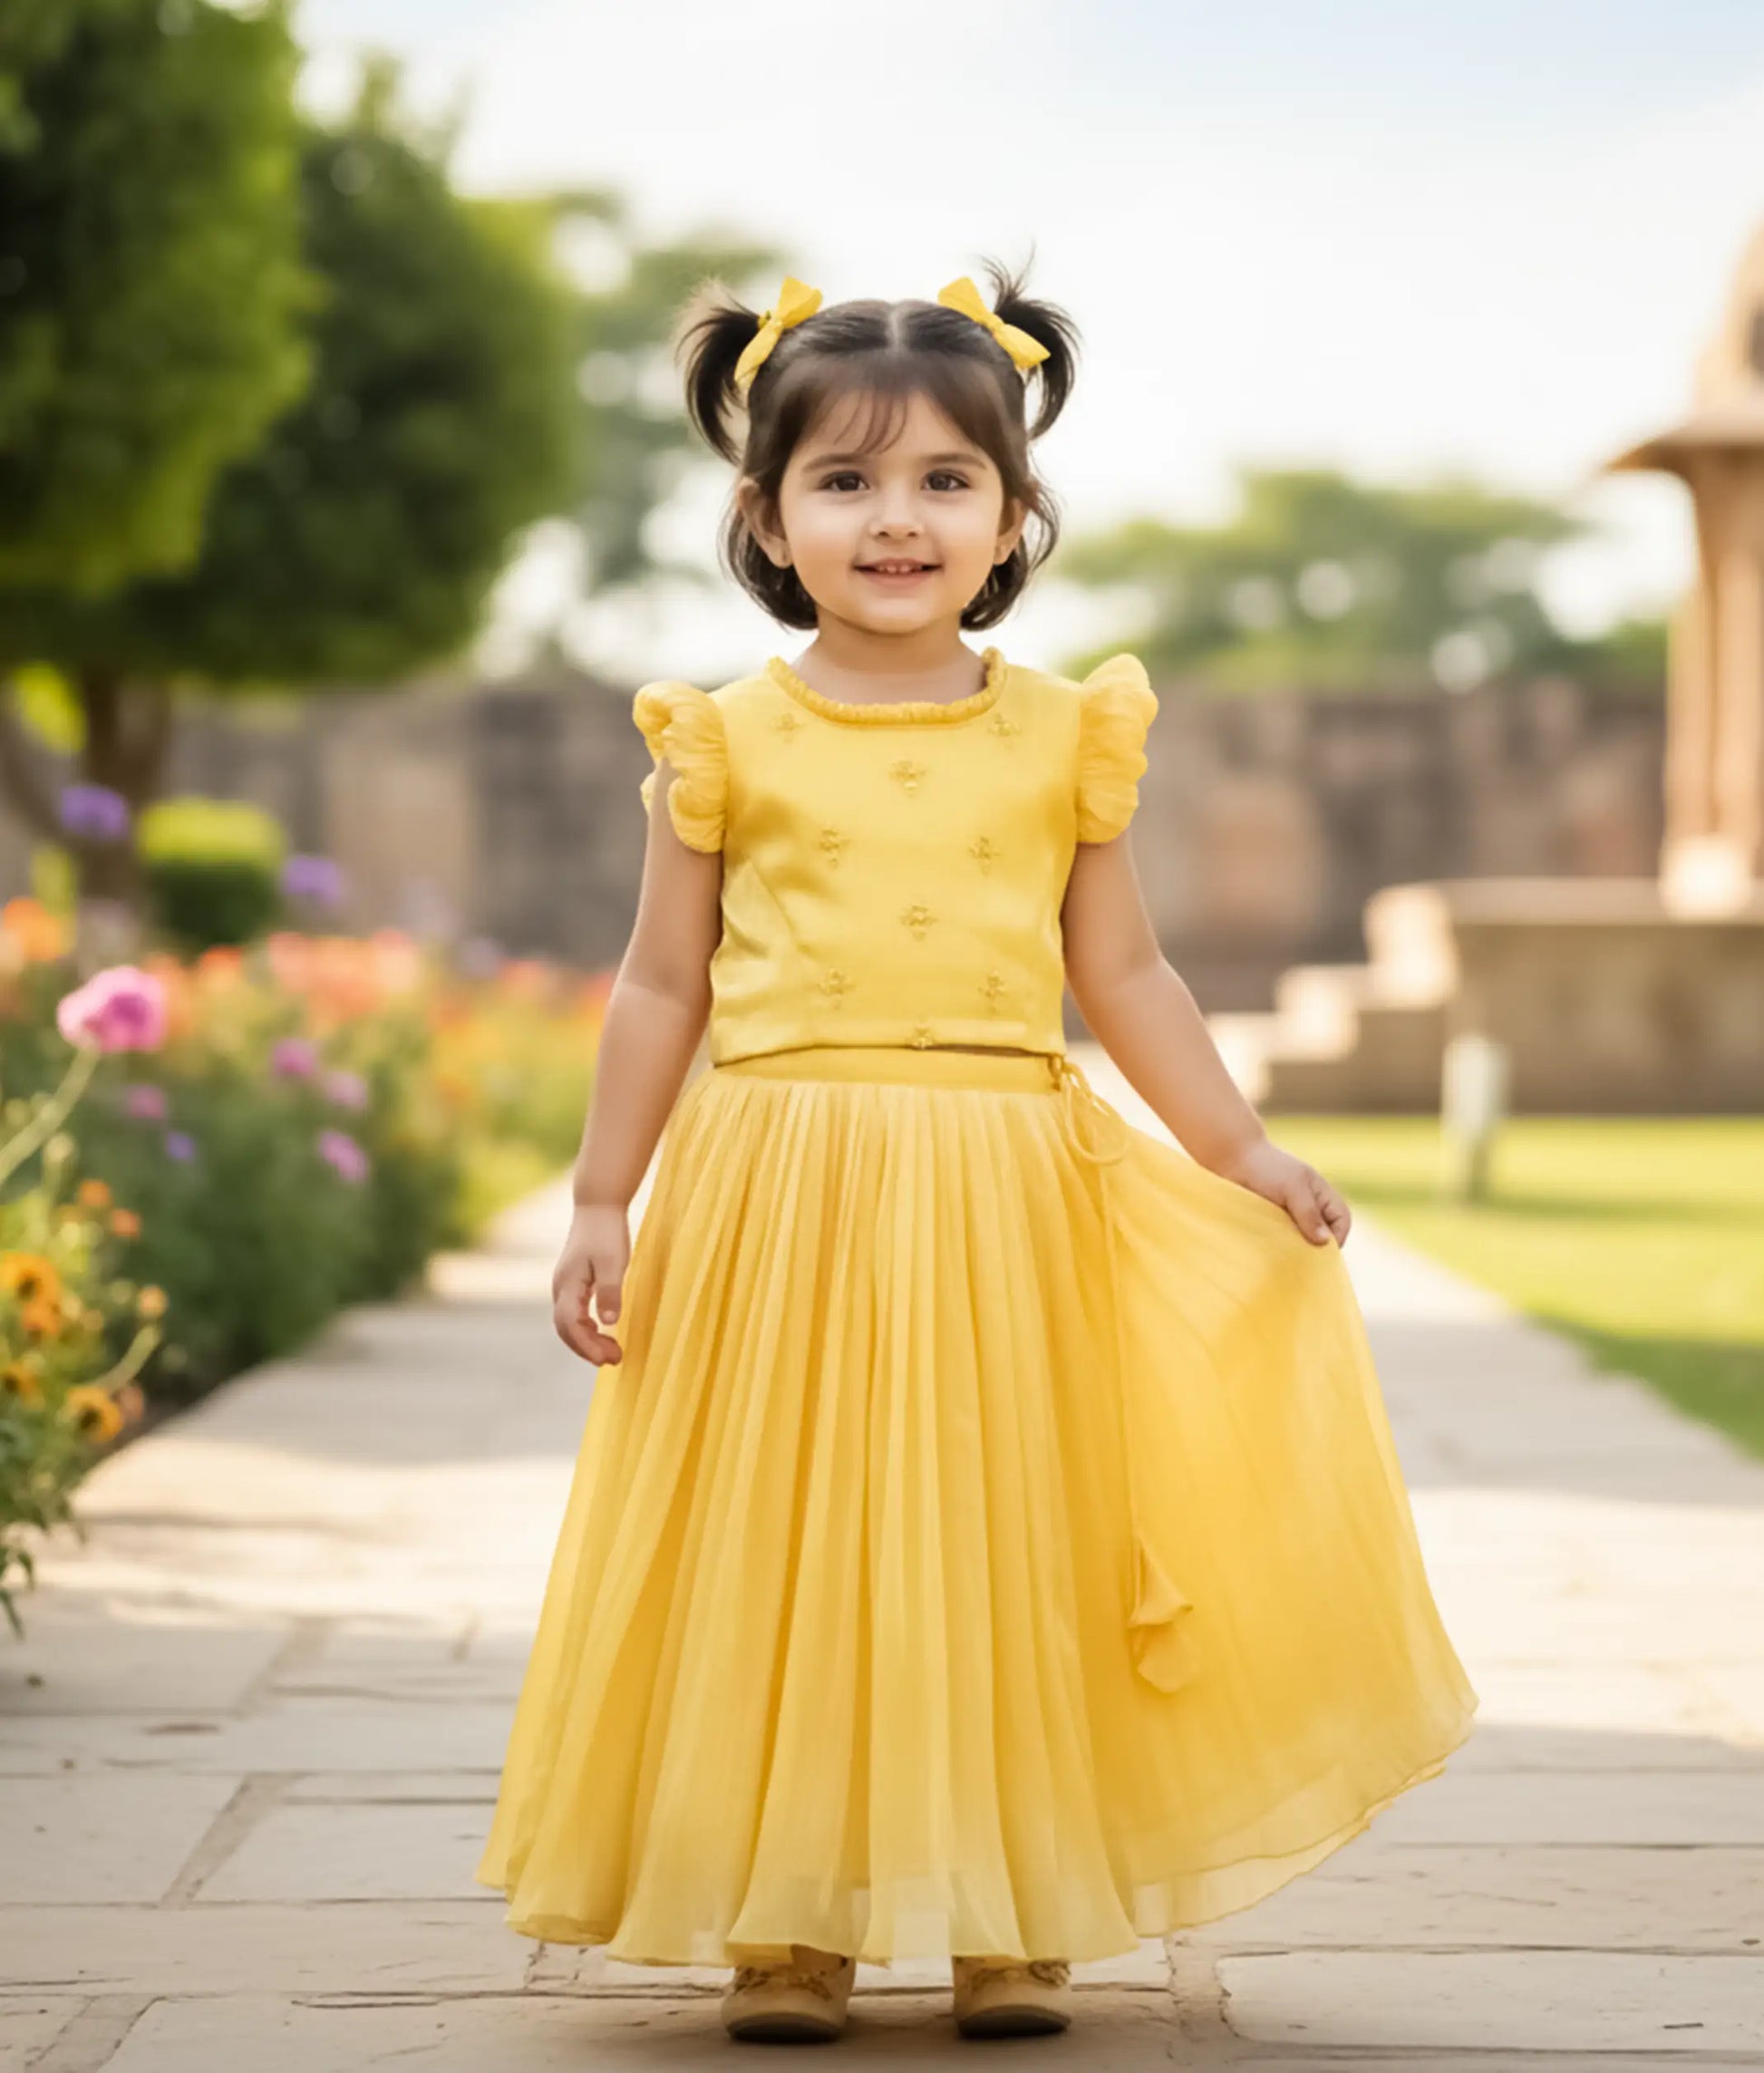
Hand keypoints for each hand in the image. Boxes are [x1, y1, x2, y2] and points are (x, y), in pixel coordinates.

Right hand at [553, 1202, 629, 1363]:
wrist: (598, 1206)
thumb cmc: (607, 1232)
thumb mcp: (614, 1262)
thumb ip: (610, 1292)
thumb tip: (609, 1322)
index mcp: (568, 1284)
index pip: (570, 1324)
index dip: (586, 1345)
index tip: (605, 1359)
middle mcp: (561, 1288)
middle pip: (566, 1329)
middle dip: (587, 1348)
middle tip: (614, 1359)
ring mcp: (565, 1285)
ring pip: (569, 1322)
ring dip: (588, 1339)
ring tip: (613, 1351)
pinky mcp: (573, 1282)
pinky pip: (575, 1313)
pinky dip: (588, 1327)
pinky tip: (604, 1331)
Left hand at [1213, 1136, 1350, 1246]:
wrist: (1230, 1160)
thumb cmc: (1265, 1168)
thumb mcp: (1292, 1187)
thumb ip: (1309, 1213)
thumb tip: (1325, 1242)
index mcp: (1320, 1194)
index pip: (1341, 1220)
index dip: (1337, 1236)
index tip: (1320, 1252)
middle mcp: (1307, 1206)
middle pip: (1323, 1234)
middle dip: (1316, 1248)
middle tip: (1302, 1260)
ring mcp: (1288, 1215)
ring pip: (1301, 1241)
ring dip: (1295, 1250)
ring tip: (1284, 1257)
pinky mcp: (1269, 1223)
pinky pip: (1281, 1241)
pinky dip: (1279, 1248)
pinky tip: (1270, 1253)